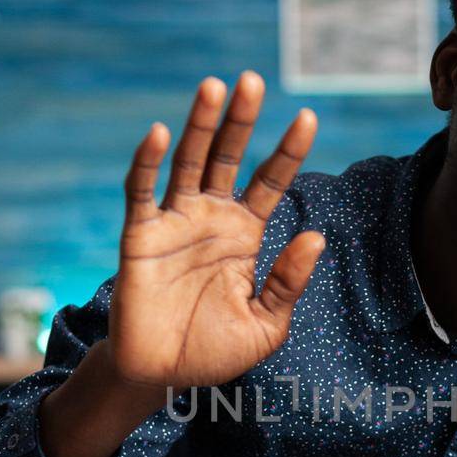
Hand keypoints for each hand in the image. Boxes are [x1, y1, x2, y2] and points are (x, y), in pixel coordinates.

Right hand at [107, 72, 324, 391]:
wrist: (161, 377)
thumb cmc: (213, 351)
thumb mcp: (266, 324)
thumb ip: (288, 281)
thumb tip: (316, 236)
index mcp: (244, 233)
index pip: (270, 181)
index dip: (288, 150)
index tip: (309, 117)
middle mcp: (210, 217)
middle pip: (228, 156)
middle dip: (241, 119)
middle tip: (254, 79)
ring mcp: (174, 222)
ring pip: (188, 161)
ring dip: (199, 123)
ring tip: (214, 86)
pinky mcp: (140, 236)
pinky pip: (142, 191)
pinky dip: (149, 161)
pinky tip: (160, 132)